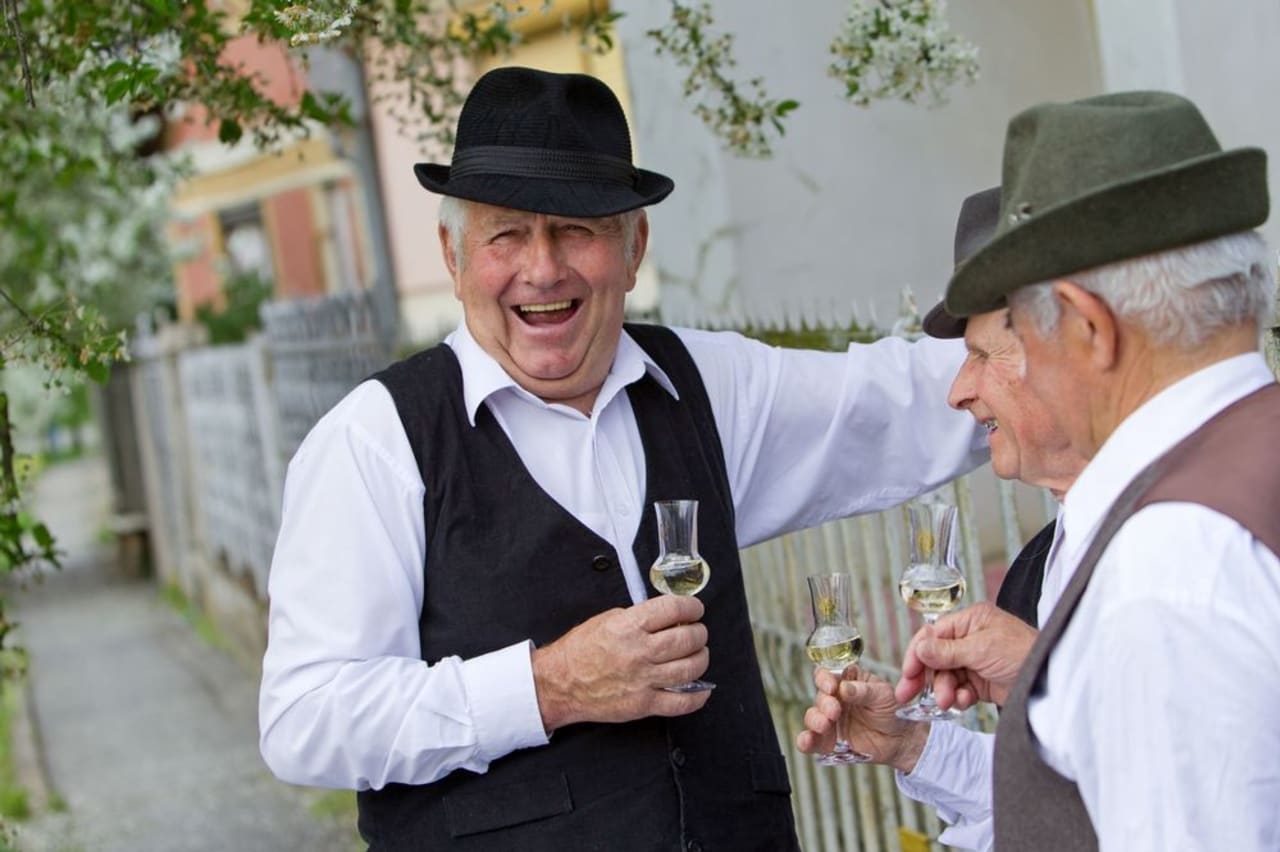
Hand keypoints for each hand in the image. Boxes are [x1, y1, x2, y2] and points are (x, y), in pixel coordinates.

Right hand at [532, 594, 710, 731]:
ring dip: (701, 658)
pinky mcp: (643, 704)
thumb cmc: (580, 650)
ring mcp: (643, 680)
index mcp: (629, 626)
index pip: (673, 609)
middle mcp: (639, 652)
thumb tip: (668, 617)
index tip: (694, 609)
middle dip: (699, 632)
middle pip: (687, 639)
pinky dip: (697, 696)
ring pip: (690, 668)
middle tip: (697, 631)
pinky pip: (681, 702)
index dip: (691, 606)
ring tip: (697, 654)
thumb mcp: (607, 619)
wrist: (560, 683)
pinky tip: (700, 688)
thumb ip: (639, 618)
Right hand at [796, 665, 928, 772]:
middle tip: (834, 711)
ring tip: (825, 725)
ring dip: (815, 720)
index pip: (827, 674)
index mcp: (846, 681)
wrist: (901, 739)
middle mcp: (834, 699)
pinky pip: (812, 740)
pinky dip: (805, 741)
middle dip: (824, 703)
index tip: (831, 687)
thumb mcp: (883, 695)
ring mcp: (830, 721)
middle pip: (819, 696)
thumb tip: (844, 688)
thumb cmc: (892, 710)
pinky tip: (807, 742)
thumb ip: (863, 691)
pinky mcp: (829, 741)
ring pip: (812, 716)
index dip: (824, 678)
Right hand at [895, 601, 1037, 709]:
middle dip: (927, 677)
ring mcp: (977, 661)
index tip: (907, 673)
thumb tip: (918, 647)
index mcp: (971, 621)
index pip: (933, 635)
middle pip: (936, 657)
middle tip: (908, 694)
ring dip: (944, 689)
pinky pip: (960, 689)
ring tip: (948, 702)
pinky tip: (964, 700)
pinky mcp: (983, 682)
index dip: (918, 654)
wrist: (1053, 682)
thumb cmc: (1024, 654)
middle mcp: (971, 639)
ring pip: (946, 676)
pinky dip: (958, 696)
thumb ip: (946, 651)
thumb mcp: (981, 649)